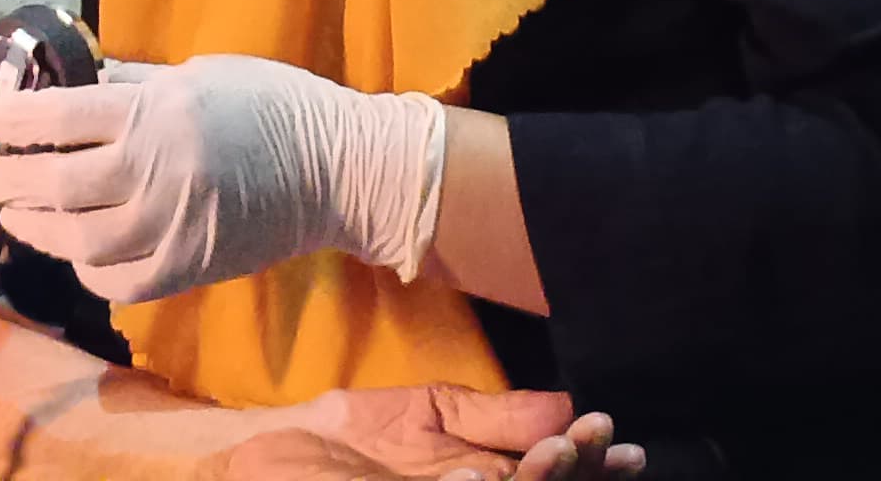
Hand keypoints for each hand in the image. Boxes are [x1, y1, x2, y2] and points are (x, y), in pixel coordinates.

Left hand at [0, 55, 443, 303]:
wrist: (339, 170)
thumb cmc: (272, 103)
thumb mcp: (200, 73)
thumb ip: (135, 85)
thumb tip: (77, 82)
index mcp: (155, 115)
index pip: (58, 117)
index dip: (7, 117)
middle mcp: (154, 174)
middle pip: (54, 183)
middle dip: (1, 178)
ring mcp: (169, 229)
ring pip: (76, 238)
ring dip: (34, 226)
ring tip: (11, 213)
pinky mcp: (187, 270)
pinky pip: (116, 280)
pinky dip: (85, 267)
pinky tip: (73, 249)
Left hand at [221, 390, 635, 480]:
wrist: (268, 454)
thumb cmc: (352, 434)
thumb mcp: (436, 413)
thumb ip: (502, 414)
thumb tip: (570, 407)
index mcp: (487, 480)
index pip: (554, 476)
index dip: (588, 463)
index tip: (612, 437)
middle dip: (571, 474)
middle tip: (584, 444)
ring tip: (552, 454)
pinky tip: (487, 477)